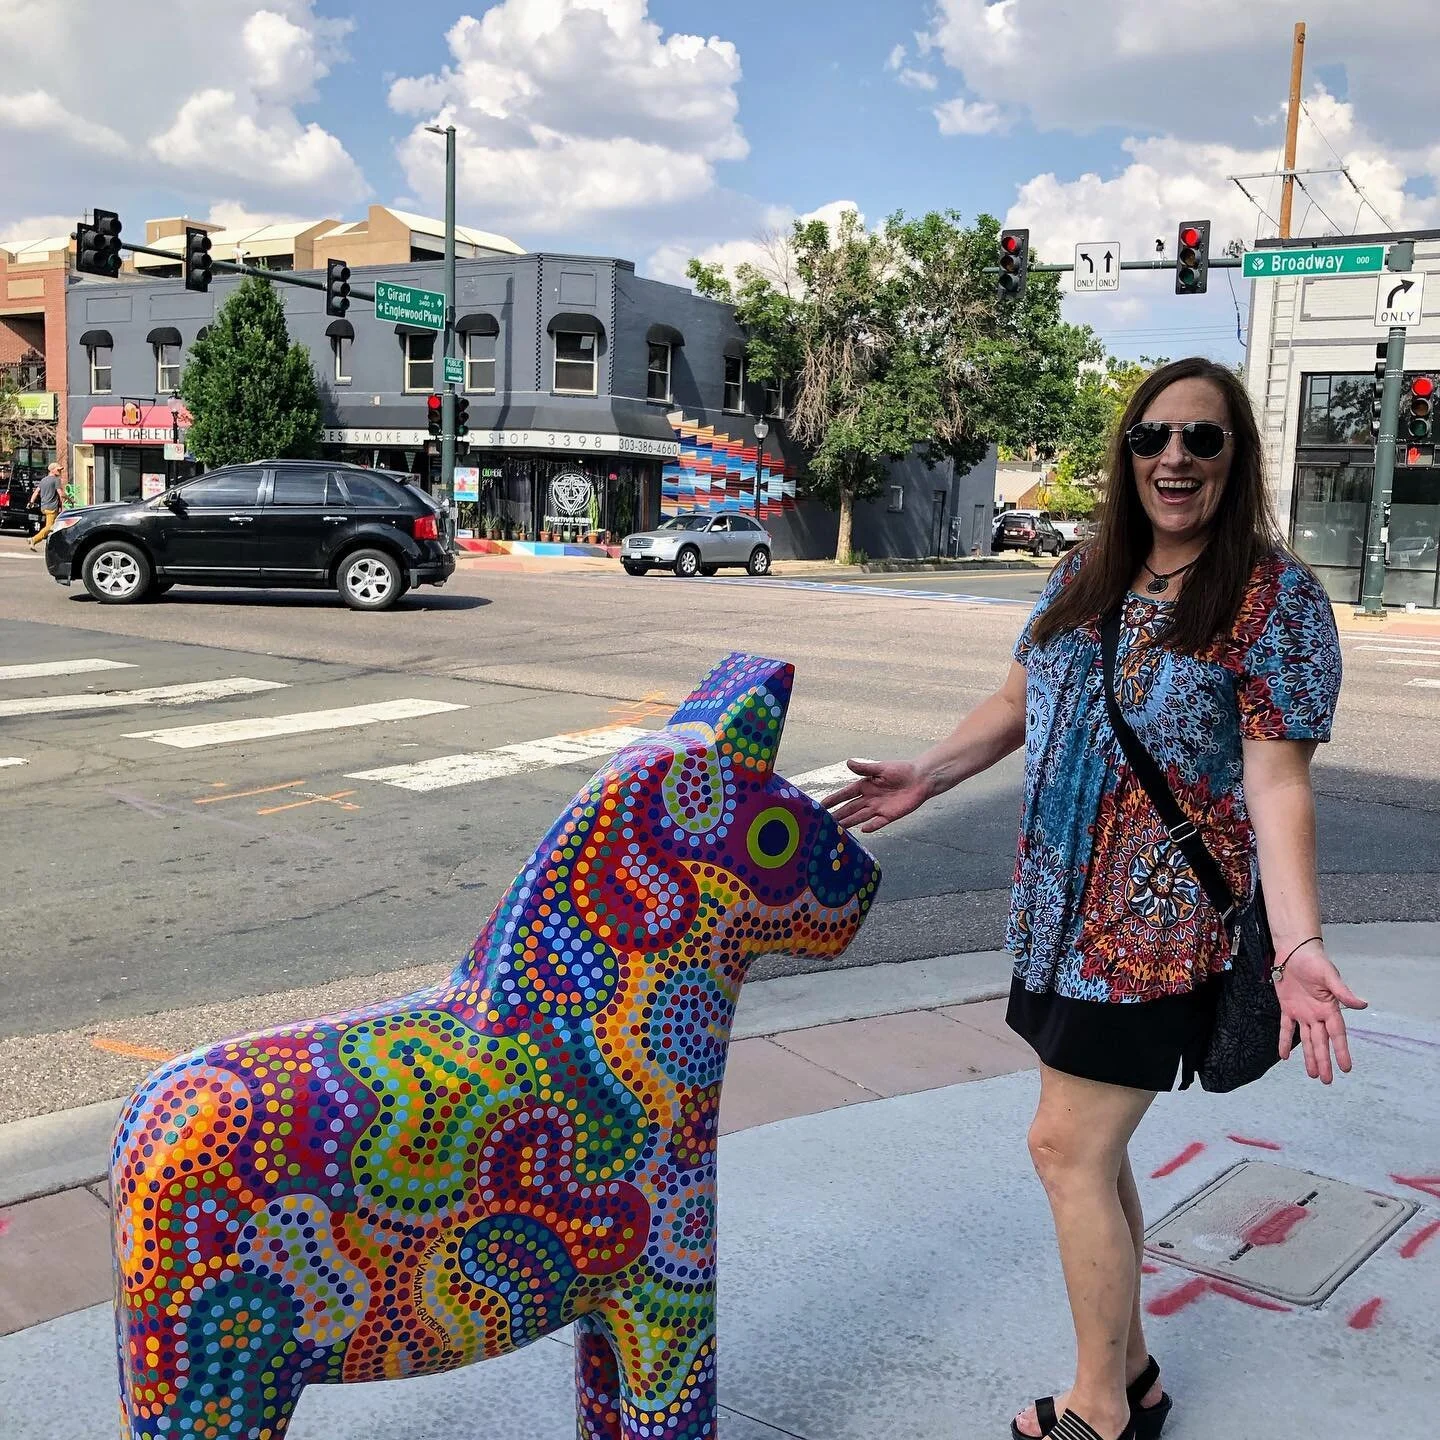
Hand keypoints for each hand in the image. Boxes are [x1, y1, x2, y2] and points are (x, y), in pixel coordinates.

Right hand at [823, 758, 932, 832]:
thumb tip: (848, 762)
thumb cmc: (901, 770)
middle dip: (838, 814)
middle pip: (850, 808)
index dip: (834, 799)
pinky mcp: (889, 815)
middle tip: (825, 822)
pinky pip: (878, 822)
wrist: (921, 779)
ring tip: (837, 829)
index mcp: (865, 785)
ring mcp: (878, 808)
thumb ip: (865, 768)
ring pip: (860, 816)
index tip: (821, 805)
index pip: (846, 794)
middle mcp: (869, 798)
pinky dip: (871, 826)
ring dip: (849, 822)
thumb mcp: (881, 767)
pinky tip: (862, 830)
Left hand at [1275, 943, 1365, 1083]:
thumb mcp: (1329, 975)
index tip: (1346, 1068)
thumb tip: (1362, 1004)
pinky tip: (1284, 1056)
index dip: (1341, 1051)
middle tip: (1327, 1080)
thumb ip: (1343, 991)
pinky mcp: (1287, 1008)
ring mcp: (1302, 1013)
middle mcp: (1317, 1014)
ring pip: (1306, 1040)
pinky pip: (1285, 1028)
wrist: (1294, 951)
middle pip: (1321, 1042)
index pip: (1337, 1035)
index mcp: (1329, 1008)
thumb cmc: (1315, 961)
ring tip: (1313, 1074)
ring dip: (1309, 1057)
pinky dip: (1284, 1041)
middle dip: (1324, 1061)